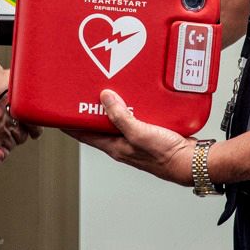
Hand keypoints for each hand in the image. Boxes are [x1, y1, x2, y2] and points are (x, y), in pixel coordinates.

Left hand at [65, 89, 194, 185]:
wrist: (191, 161)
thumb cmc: (166, 155)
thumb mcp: (138, 133)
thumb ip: (120, 117)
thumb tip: (104, 98)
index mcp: (115, 147)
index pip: (84, 135)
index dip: (70, 125)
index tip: (57, 114)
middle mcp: (122, 143)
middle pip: (100, 125)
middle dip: (90, 111)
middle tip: (82, 92)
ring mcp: (136, 137)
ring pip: (118, 119)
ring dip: (112, 106)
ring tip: (106, 88)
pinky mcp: (149, 130)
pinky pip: (135, 116)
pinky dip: (131, 105)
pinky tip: (134, 95)